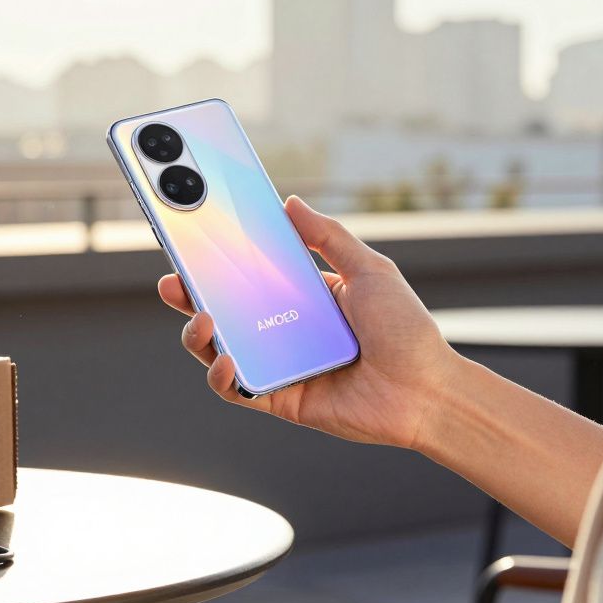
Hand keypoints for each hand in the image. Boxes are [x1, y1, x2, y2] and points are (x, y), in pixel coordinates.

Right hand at [159, 195, 467, 449]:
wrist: (429, 390)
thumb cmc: (406, 330)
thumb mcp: (369, 270)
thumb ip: (328, 237)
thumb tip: (290, 202)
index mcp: (301, 298)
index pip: (249, 274)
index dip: (217, 259)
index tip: (191, 238)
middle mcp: (284, 331)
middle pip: (223, 311)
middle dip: (190, 295)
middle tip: (173, 279)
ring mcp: (279, 366)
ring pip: (219, 349)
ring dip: (198, 334)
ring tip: (202, 318)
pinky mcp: (280, 400)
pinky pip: (237, 389)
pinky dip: (222, 375)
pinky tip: (226, 359)